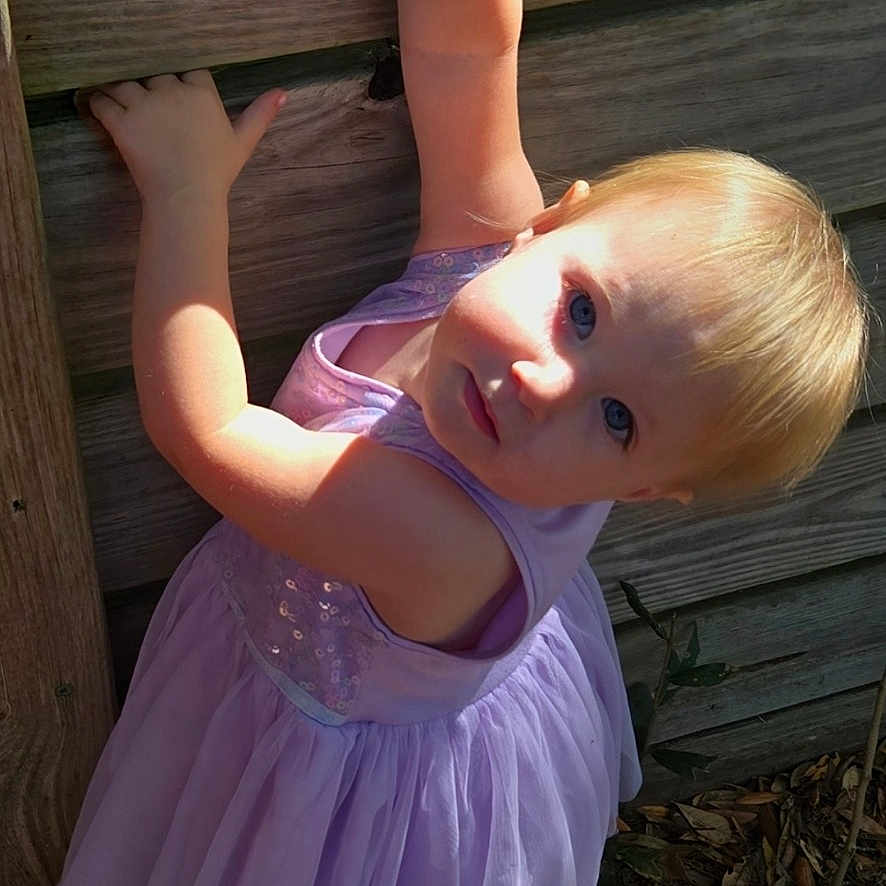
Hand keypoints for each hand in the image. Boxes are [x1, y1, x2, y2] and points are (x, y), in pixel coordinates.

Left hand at [84, 69, 286, 204]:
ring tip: (125, 110)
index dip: (184, 88)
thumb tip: (283, 92)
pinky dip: (99, 105)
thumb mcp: (243, 143)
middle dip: (154, 93)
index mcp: (201, 93)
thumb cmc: (217, 172)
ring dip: (122, 95)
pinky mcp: (121, 121)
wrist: (187, 197)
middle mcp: (171, 90)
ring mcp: (143, 104)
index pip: (189, 74)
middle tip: (155, 117)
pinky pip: (102, 102)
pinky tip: (104, 112)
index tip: (182, 107)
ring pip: (125, 85)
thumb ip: (260, 114)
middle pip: (156, 77)